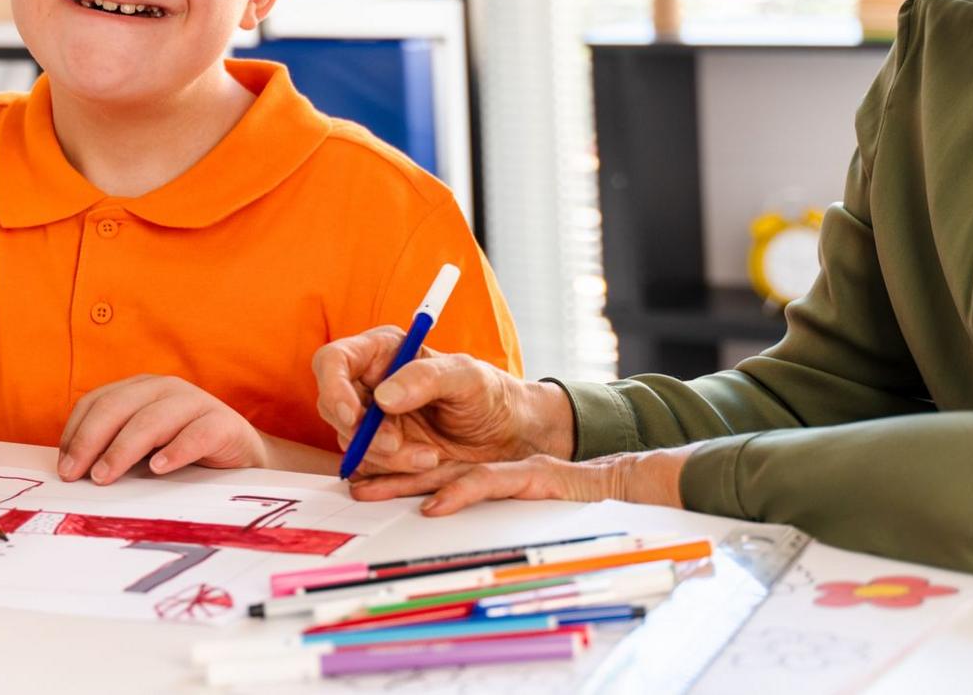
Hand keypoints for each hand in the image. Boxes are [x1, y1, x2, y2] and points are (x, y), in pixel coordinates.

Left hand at [58, 375, 264, 484]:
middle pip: (118, 407)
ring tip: (106, 475)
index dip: (75, 432)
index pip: (97, 402)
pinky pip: (196, 434)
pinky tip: (160, 468)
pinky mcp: (223, 423)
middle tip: (76, 474)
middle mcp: (165, 389)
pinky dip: (175, 450)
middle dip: (91, 441)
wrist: (243, 455)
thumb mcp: (144, 445)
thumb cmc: (185, 449)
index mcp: (141, 389)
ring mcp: (196, 403)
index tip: (64, 466)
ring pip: (152, 420)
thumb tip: (73, 469)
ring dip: (123, 449)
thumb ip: (114, 447)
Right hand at [311, 327, 572, 479]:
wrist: (508, 437)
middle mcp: (371, 385)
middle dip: (362, 433)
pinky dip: (388, 476)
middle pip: (333, 407)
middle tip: (397, 445)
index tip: (354, 416)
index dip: (333, 387)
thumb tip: (383, 396)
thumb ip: (425, 378)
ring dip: (385, 458)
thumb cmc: (489, 395)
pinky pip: (365, 470)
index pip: (333, 361)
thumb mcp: (466, 377)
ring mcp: (372, 422)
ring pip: (350, 444)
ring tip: (429, 457)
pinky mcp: (380, 455)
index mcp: (383, 353)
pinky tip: (423, 467)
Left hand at [361, 447, 695, 515]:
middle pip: (429, 464)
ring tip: (371, 489)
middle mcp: (490, 462)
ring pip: (448, 469)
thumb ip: (479, 492)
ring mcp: (508, 467)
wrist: (622, 483)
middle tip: (350, 485)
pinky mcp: (531, 477)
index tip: (361, 482)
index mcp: (482, 465)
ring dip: (407, 479)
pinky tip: (434, 506)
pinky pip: (490, 483)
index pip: (430, 465)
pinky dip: (460, 494)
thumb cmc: (569, 494)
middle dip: (387, 473)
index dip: (395, 472)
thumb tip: (433, 509)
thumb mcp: (517, 493)